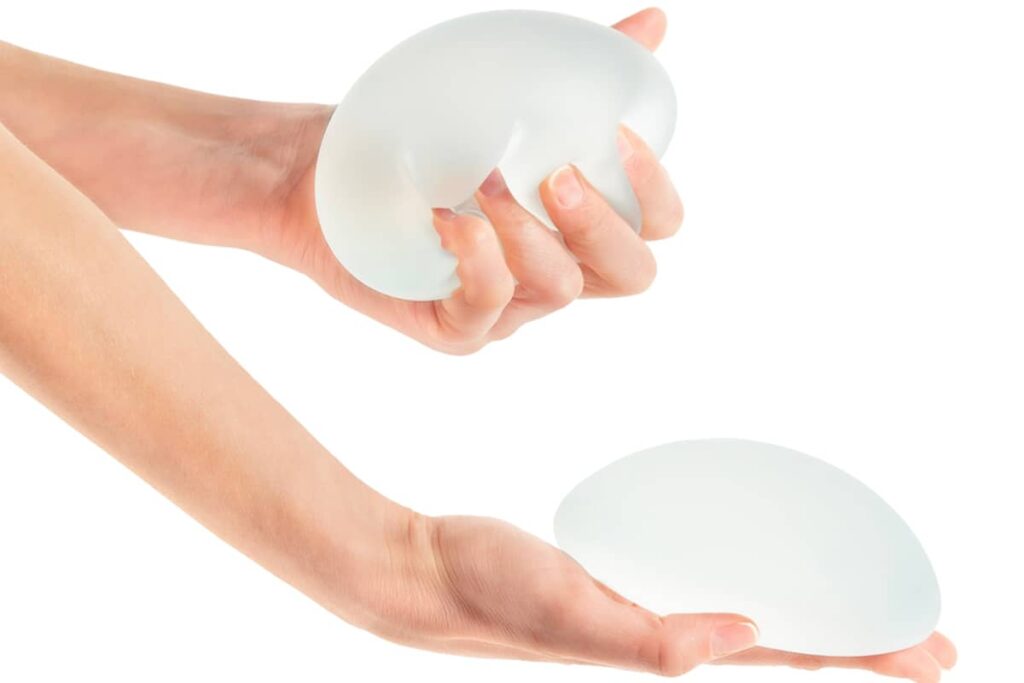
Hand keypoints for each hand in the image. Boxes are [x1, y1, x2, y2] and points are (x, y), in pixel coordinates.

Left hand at [1, 9, 680, 354]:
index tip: (617, 138)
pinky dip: (477, 259)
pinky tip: (446, 218)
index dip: (655, 192)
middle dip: (601, 222)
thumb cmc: (417, 133)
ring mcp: (509, 306)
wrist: (324, 167)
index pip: (655, 227)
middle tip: (553, 174)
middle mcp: (554, 268)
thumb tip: (655, 24)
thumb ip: (580, 68)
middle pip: (630, 274)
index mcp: (579, 221)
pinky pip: (488, 310)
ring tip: (478, 181)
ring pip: (559, 288)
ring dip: (525, 229)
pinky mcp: (456, 328)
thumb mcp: (503, 92)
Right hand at [359, 514, 955, 680]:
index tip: (931, 652)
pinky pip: (710, 570)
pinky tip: (758, 556)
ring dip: (817, 608)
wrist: (437, 572)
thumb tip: (740, 638)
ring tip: (865, 601)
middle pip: (790, 638)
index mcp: (673, 643)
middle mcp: (675, 627)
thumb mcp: (568, 613)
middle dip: (864, 639)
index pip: (789, 656)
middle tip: (932, 637)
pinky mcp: (630, 571)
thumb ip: (650, 637)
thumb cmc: (493, 594)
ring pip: (757, 607)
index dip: (863, 656)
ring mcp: (654, 599)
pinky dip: (754, 569)